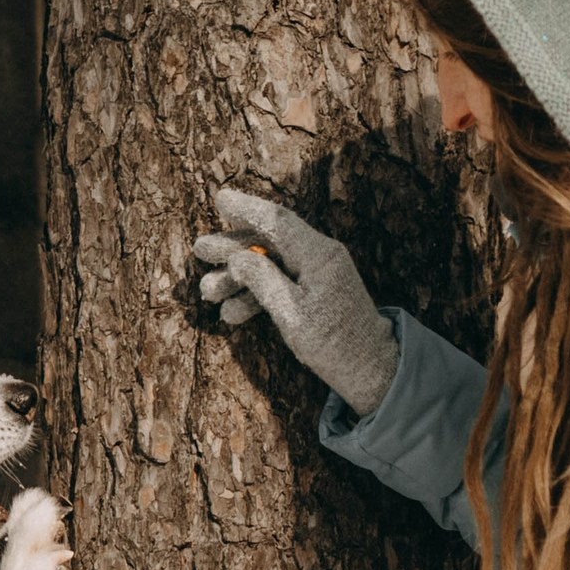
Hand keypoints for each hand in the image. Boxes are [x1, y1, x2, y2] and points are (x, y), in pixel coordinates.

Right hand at [194, 187, 399, 416]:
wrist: (369, 369)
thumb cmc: (334, 344)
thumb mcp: (291, 315)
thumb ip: (263, 281)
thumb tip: (237, 257)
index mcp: (319, 255)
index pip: (278, 221)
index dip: (247, 209)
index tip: (220, 199)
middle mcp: (320, 256)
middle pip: (269, 241)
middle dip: (232, 247)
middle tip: (200, 250)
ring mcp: (318, 273)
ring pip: (270, 264)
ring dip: (238, 277)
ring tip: (207, 292)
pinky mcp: (316, 290)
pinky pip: (280, 282)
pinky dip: (256, 294)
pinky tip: (231, 313)